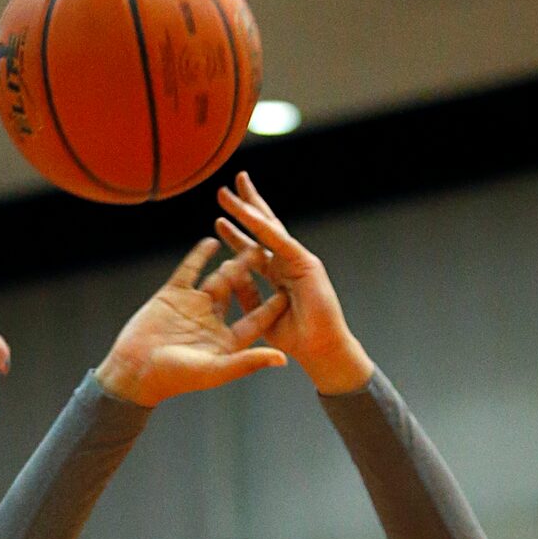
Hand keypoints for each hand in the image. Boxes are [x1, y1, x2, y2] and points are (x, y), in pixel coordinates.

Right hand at [96, 240, 289, 408]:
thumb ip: (248, 362)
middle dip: (255, 275)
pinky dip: (200, 256)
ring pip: (217, 278)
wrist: (132, 371)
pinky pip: (190, 271)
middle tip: (273, 253)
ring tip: (250, 242)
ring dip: (232, 261)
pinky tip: (212, 240)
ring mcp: (193, 306)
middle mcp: (212, 321)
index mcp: (227, 340)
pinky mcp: (172, 296)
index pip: (256, 319)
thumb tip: (283, 359)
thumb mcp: (215, 370)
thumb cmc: (174, 378)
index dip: (274, 305)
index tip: (294, 290)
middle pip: (239, 292)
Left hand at [215, 172, 373, 392]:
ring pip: (270, 228)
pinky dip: (265, 228)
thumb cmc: (294, 338)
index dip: (235, 234)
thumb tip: (227, 272)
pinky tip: (250, 213)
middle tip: (224, 190)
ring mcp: (297, 260)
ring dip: (250, 208)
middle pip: (261, 229)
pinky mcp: (306, 264)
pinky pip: (280, 242)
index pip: (253, 248)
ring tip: (235, 188)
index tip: (218, 220)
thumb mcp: (258, 315)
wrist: (319, 350)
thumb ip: (246, 293)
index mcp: (277, 274)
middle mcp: (287, 262)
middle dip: (243, 208)